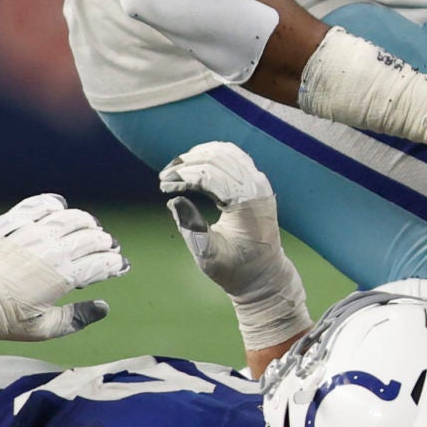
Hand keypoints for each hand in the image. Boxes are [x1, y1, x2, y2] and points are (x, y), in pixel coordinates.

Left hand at [0, 195, 127, 370]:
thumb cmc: (2, 320)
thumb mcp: (43, 329)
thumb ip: (77, 318)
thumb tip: (103, 307)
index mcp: (64, 276)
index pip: (104, 262)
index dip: (116, 264)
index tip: (117, 266)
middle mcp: (52, 250)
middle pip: (93, 237)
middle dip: (105, 244)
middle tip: (105, 249)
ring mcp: (32, 233)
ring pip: (73, 218)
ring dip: (87, 223)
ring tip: (88, 228)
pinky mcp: (12, 223)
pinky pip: (39, 204)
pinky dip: (54, 204)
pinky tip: (58, 209)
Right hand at [160, 144, 288, 295]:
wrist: (263, 273)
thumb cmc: (235, 268)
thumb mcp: (209, 255)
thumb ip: (191, 227)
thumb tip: (174, 200)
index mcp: (247, 202)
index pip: (212, 175)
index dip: (184, 176)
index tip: (162, 186)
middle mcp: (256, 186)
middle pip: (218, 159)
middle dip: (187, 164)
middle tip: (163, 178)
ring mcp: (259, 182)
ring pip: (227, 153)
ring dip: (198, 157)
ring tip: (175, 170)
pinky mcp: (256, 183)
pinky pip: (235, 158)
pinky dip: (213, 156)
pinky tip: (194, 164)